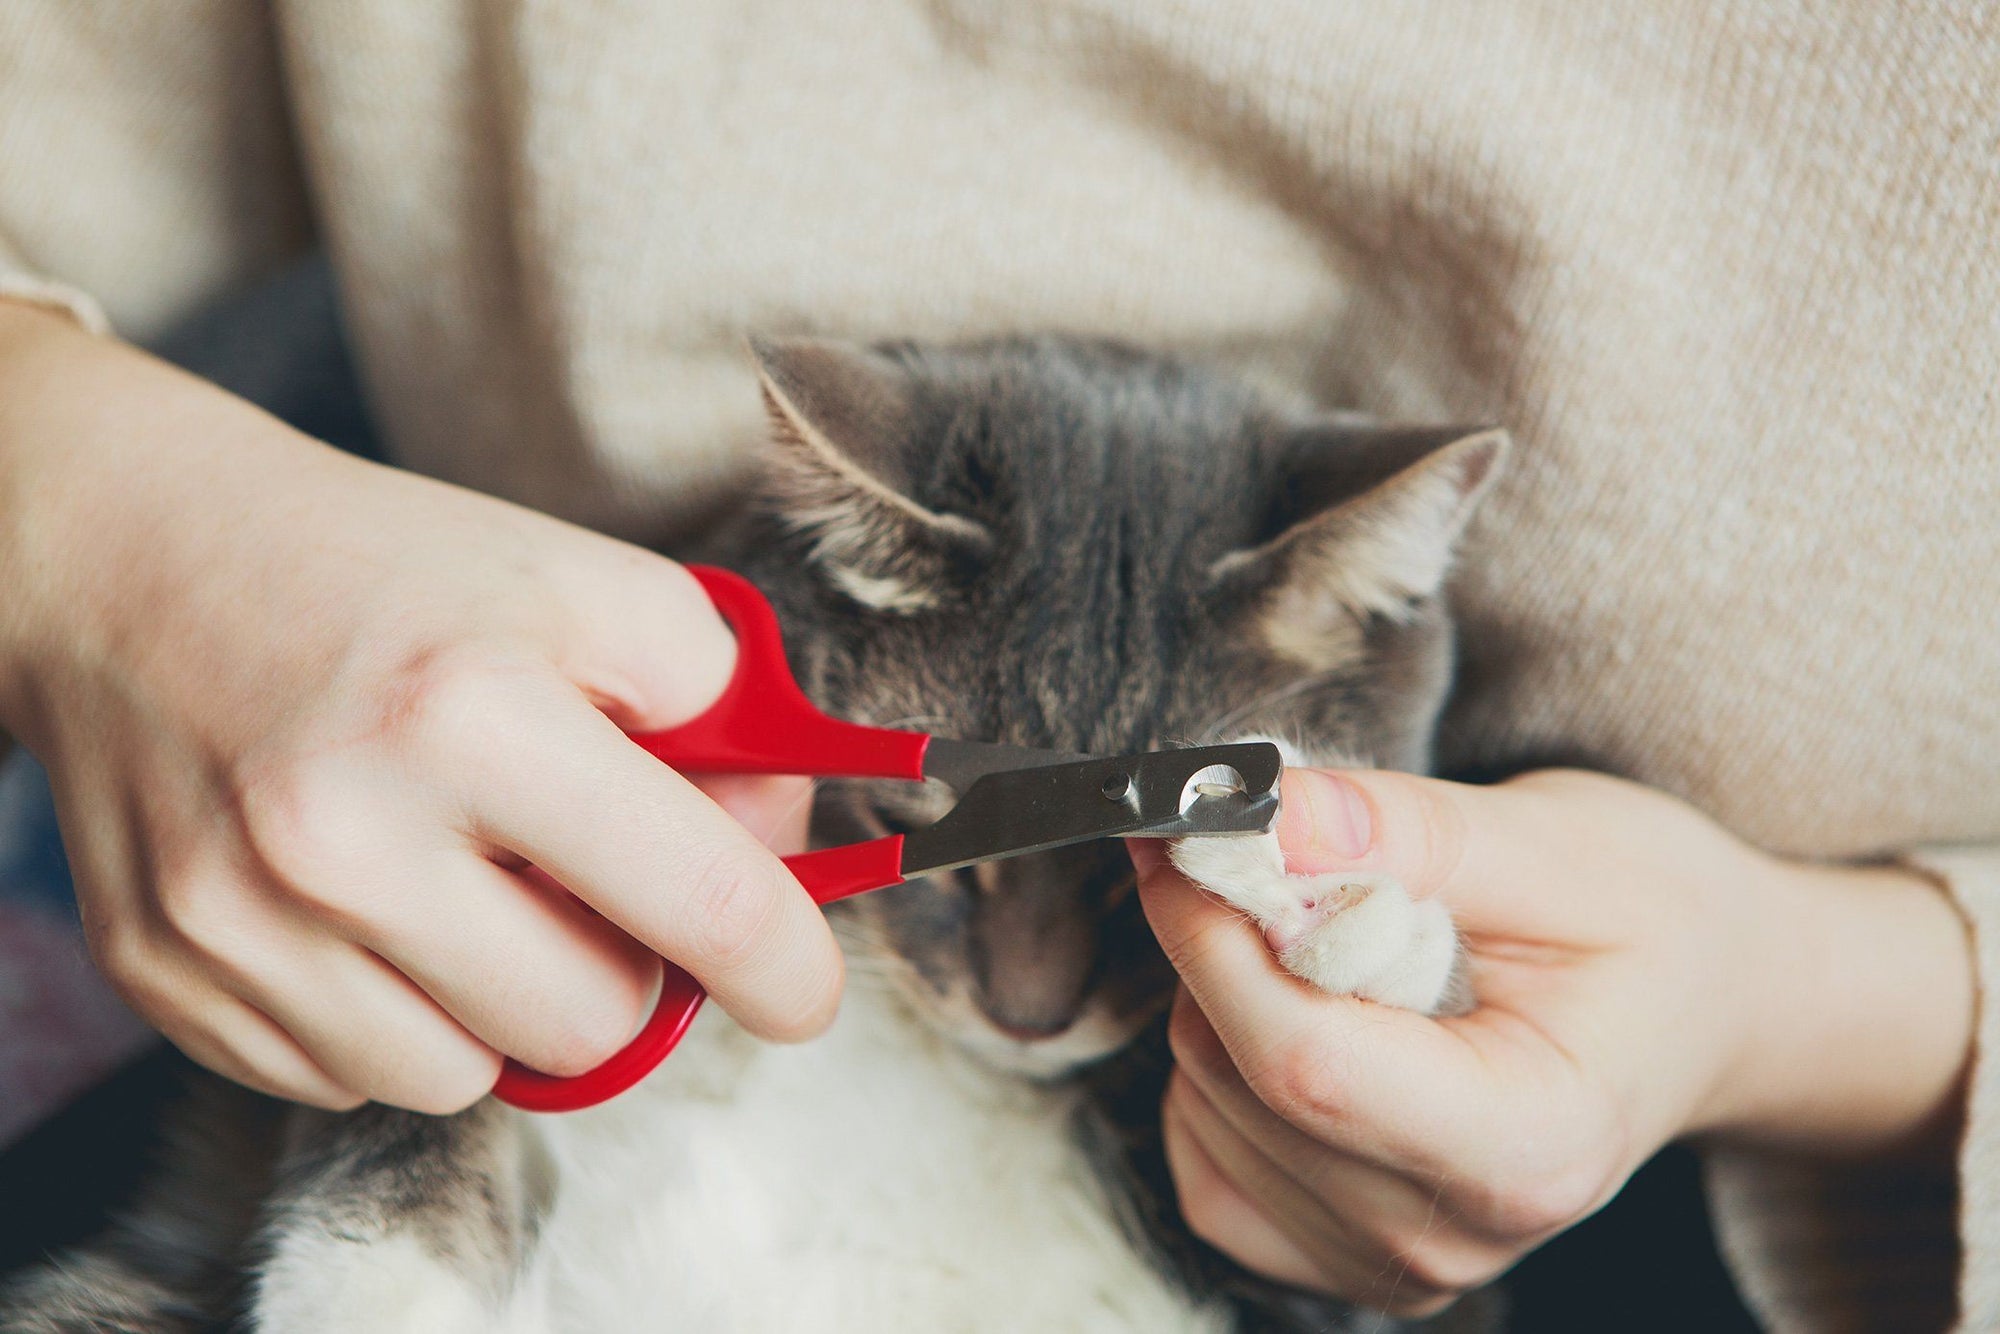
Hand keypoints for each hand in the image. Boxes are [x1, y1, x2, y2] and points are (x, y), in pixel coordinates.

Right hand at [0, 302, 839, 1113]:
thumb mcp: (585, 589)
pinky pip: (352, 1080)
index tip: (803, 991)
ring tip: (459, 880)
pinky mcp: (170, 981)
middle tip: (583, 877)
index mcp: (471, 712)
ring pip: (472, 1077)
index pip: (699, 902)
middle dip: (623, 964)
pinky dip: (395, 1014)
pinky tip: (368, 906)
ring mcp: (241, 925)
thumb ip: (724, 708)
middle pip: (592, 1023)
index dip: (786, 967)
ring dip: (501, 1000)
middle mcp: (343, 835)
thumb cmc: (385, 576)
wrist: (135, 563)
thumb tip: (783, 849)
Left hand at [1132, 766, 1972, 1314]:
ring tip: (1325, 937)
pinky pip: (1204, 1154)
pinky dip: (1214, 1065)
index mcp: (1527, 1145)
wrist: (1701, 1002)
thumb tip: (1268, 814)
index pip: (1303, 1061)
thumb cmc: (1651, 920)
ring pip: (1204, 1107)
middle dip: (1215, 946)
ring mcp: (1396, 1259)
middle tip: (1262, 854)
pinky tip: (1300, 1009)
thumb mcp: (1561, 843)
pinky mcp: (1340, 1252)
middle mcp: (1453, 1232)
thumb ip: (1406, 832)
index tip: (1183, 835)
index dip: (1216, 939)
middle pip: (1241, 1082)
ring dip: (1217, 996)